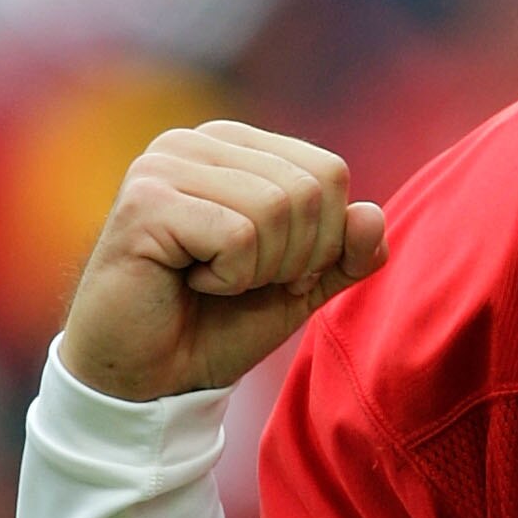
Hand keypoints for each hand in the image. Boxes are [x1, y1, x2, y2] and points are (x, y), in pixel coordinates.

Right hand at [60, 121, 386, 402]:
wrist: (147, 376)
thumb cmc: (216, 323)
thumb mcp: (300, 286)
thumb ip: (346, 252)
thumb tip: (372, 215)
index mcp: (234, 146)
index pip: (329, 171)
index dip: (325, 240)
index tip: (277, 274)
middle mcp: (196, 141)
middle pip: (310, 189)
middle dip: (296, 258)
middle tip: (244, 283)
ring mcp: (164, 164)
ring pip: (278, 208)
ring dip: (261, 270)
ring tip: (215, 281)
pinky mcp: (145, 201)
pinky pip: (239, 236)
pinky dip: (229, 278)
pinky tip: (189, 282)